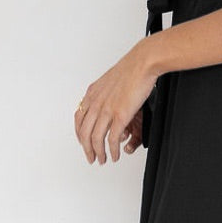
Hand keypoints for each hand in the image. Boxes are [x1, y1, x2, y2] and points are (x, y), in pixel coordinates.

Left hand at [75, 40, 155, 165]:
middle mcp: (96, 103)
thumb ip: (103, 93)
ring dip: (98, 153)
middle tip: (92, 158)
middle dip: (87, 149)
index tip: (84, 143)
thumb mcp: (109, 81)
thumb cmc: (131, 69)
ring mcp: (106, 110)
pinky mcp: (120, 115)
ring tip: (103, 160)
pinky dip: (112, 150)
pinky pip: (112, 139)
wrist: (142, 63)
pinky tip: (115, 155)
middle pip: (84, 133)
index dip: (80, 135)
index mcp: (92, 94)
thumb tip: (105, 100)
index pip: (79, 120)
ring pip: (95, 139)